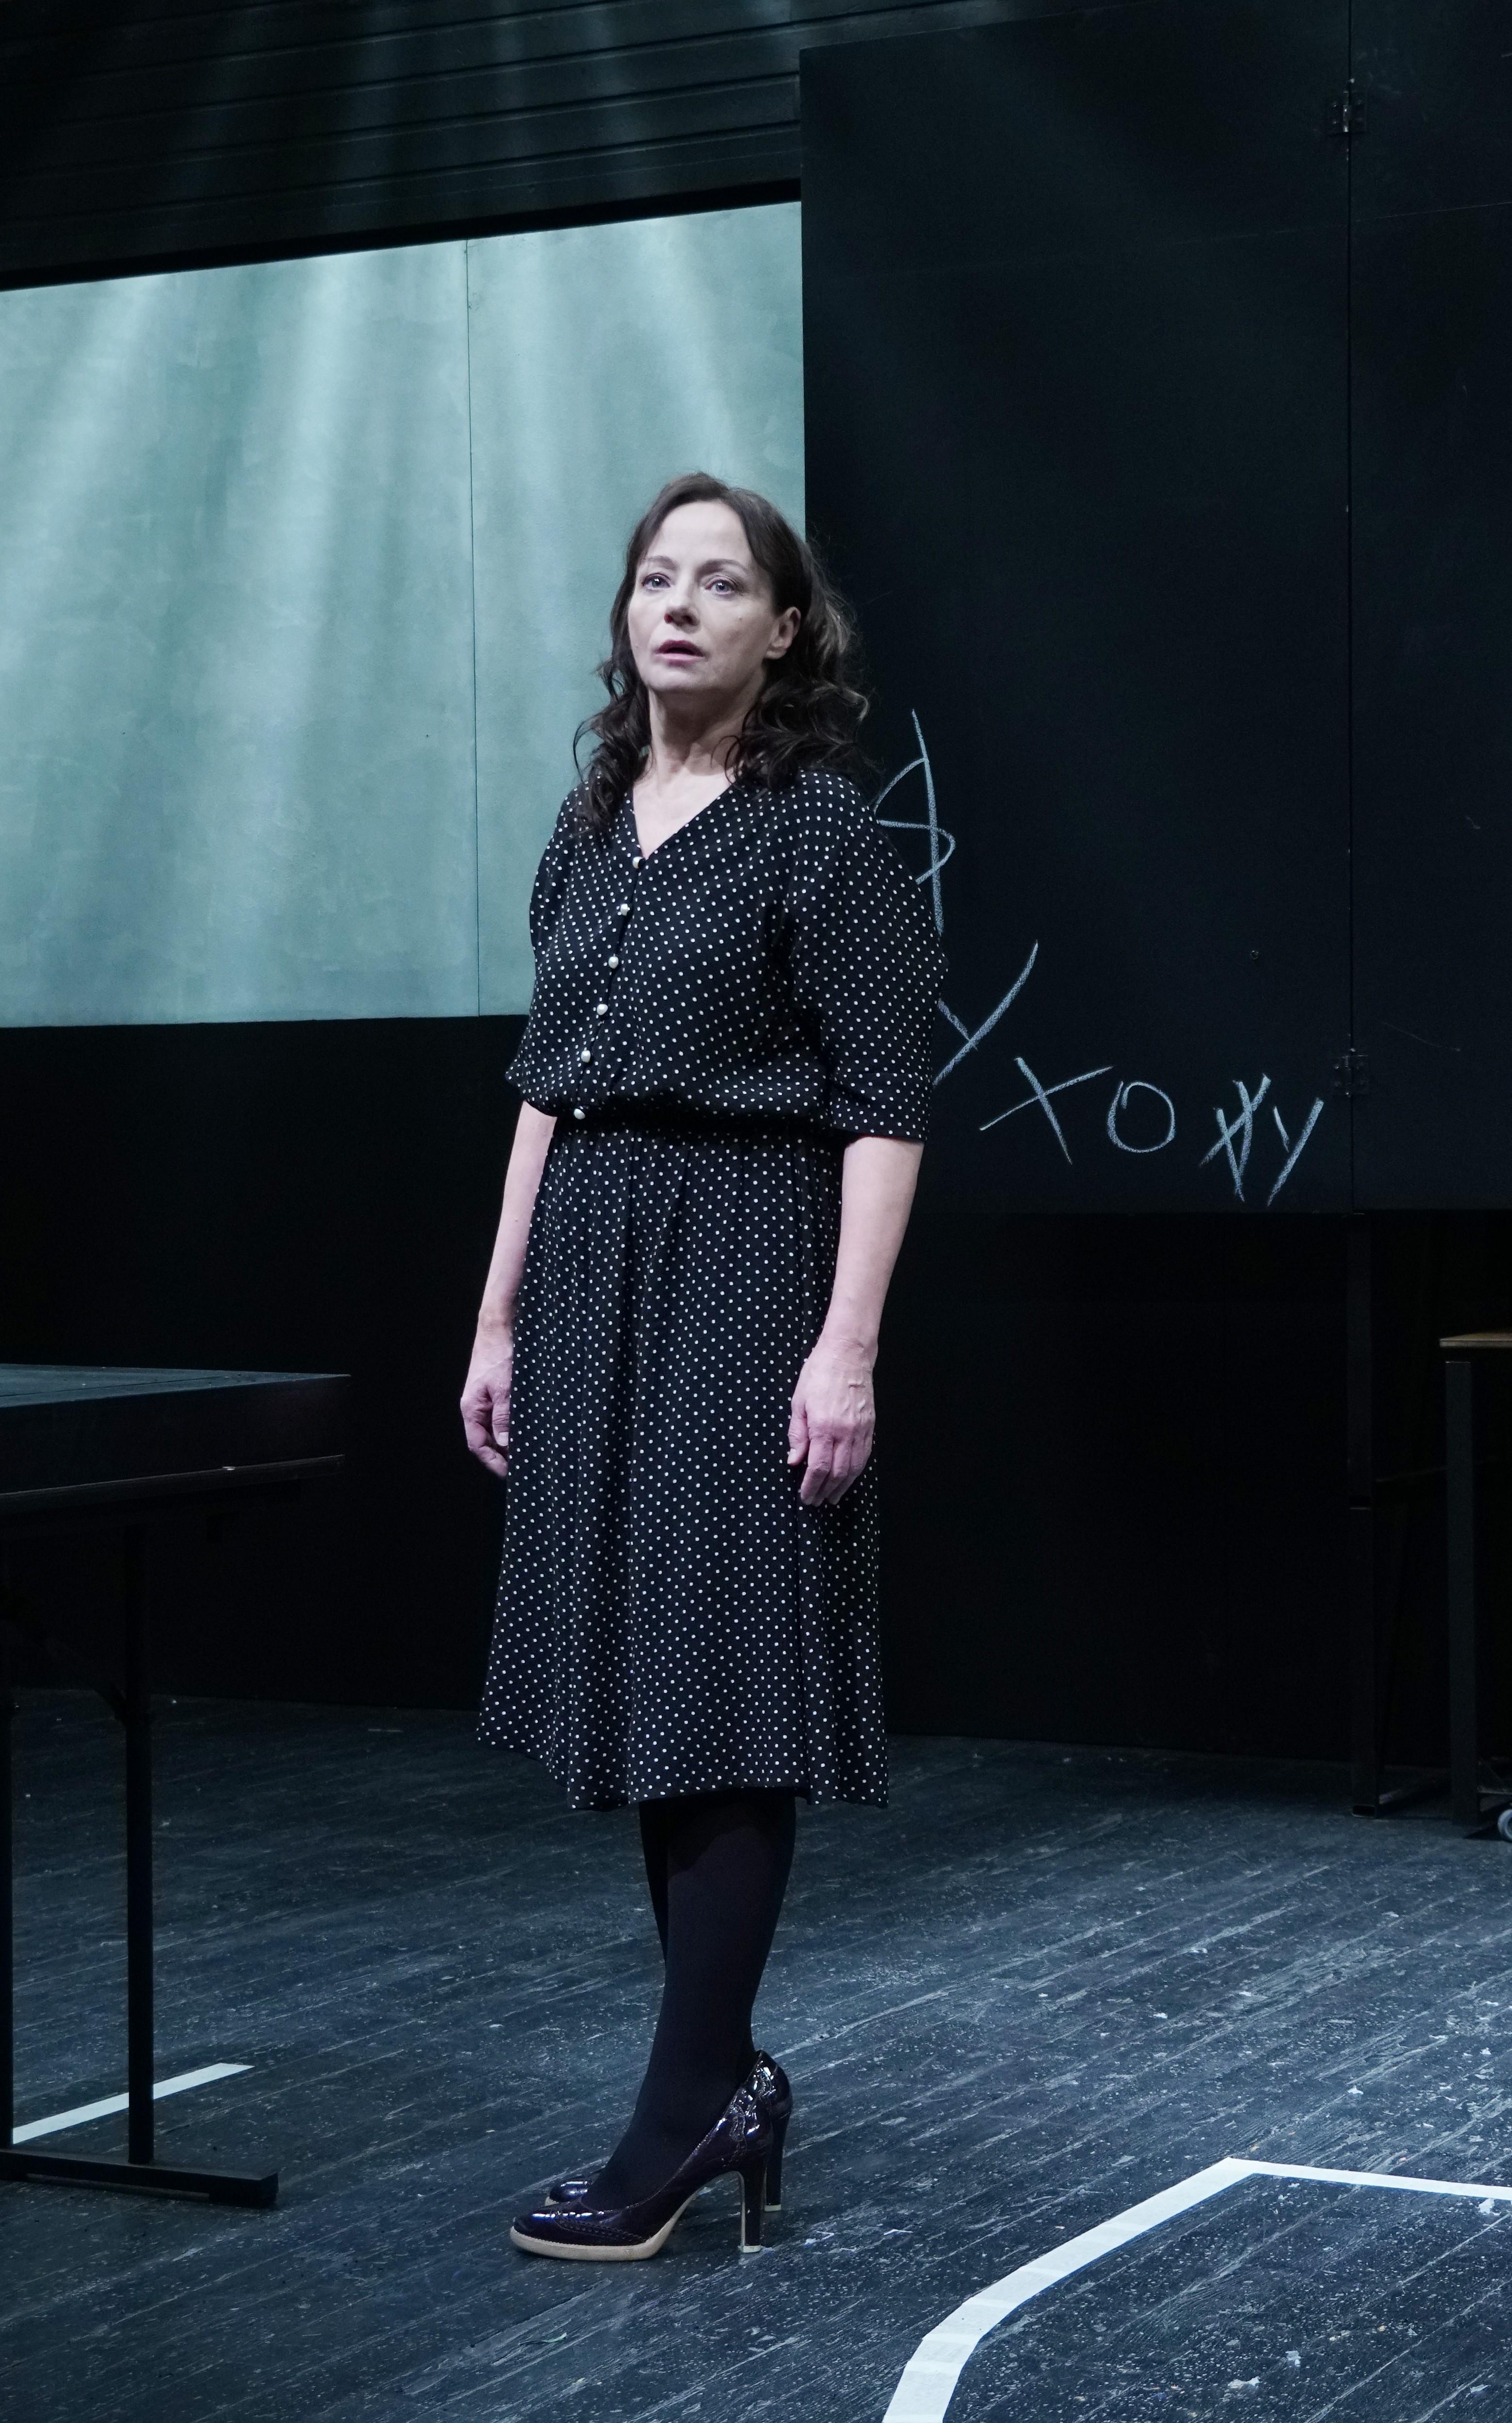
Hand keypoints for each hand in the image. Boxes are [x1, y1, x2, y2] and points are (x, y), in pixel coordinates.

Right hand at [461, 1325, 513, 1476]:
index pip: (478, 1445)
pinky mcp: (497, 1391)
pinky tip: (527, 1429)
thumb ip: (504, 1417)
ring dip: (509, 1440)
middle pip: (487, 1439)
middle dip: (503, 1454)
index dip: (493, 1461)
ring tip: (528, 1451)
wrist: (500, 1327)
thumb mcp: (505, 1388)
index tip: (510, 1473)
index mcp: (472, 1408)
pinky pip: (503, 1415)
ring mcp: (486, 1399)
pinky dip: (513, 1425)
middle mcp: (477, 1407)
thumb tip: (506, 1444)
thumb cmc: (499, 1355)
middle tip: (523, 1465)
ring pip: (496, 1428)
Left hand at [788, 1335, 874, 1507]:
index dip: (811, 1486)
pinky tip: (849, 1478)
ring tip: (832, 1497)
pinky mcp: (869, 1426)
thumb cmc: (820, 1374)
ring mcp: (860, 1430)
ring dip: (842, 1487)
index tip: (805, 1496)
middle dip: (825, 1491)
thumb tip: (794, 1460)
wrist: (847, 1354)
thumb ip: (797, 1434)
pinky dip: (856, 1472)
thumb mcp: (798, 1402)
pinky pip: (864, 1456)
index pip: (819, 1467)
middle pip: (837, 1473)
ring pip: (854, 1468)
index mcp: (824, 1426)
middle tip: (816, 1501)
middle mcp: (845, 1432)